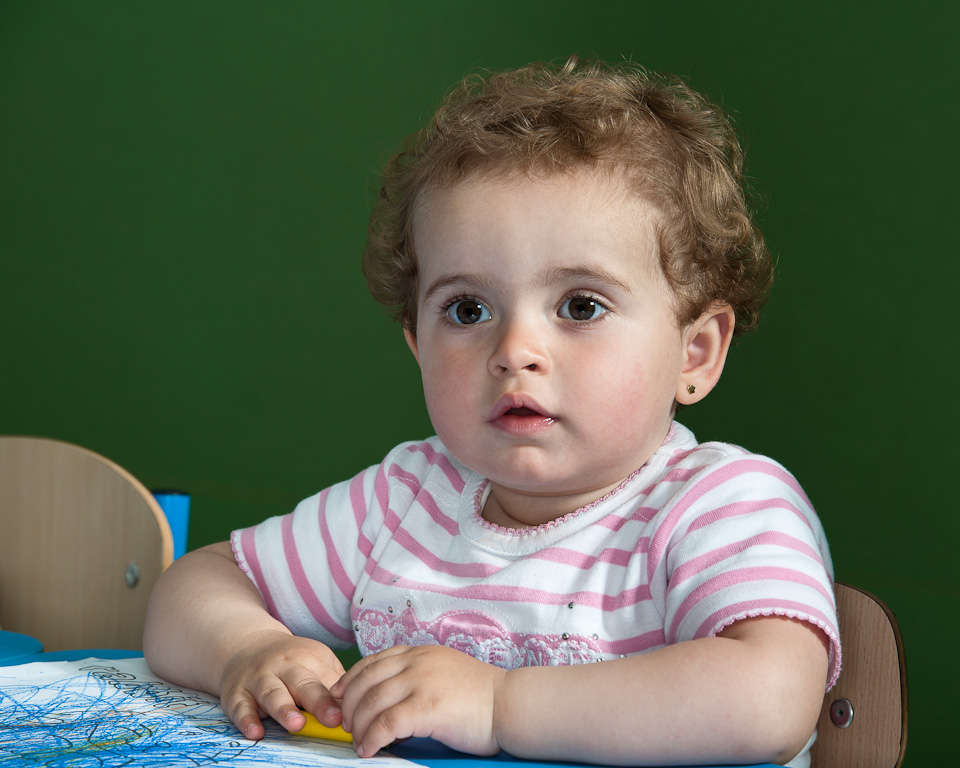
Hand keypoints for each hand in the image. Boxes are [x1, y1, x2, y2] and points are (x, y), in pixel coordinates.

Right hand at [219, 629, 345, 739]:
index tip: (350, 715)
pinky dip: (246, 720)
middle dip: (318, 702)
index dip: (339, 699)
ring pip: (271, 693)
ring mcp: (259, 678)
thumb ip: (334, 684)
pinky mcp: (236, 693)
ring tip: (296, 725)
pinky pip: (240, 707)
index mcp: (309, 658)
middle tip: (332, 719)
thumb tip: (358, 708)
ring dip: (284, 709)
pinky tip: (255, 733)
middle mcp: (284, 666)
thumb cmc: (291, 661)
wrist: (248, 644)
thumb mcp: (316, 662)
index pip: (327, 681)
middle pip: (302, 683)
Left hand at [331, 645, 506, 757]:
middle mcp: (417, 662)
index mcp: (420, 653)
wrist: (510, 703)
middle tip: (347, 725)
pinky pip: (386, 724)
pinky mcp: (426, 707)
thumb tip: (391, 701)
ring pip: (371, 702)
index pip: (373, 661)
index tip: (339, 695)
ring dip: (358, 726)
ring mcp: (421, 682)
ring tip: (358, 742)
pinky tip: (369, 749)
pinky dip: (372, 738)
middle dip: (349, 705)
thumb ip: (418, 678)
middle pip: (366, 681)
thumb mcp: (445, 672)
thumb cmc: (482, 695)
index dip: (350, 679)